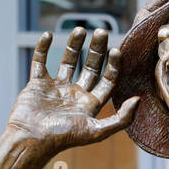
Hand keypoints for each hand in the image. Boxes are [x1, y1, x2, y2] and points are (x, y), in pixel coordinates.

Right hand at [6, 27, 138, 153]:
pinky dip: (42, 48)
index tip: (115, 50)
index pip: (107, 80)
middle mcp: (74, 94)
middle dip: (96, 50)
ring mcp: (55, 88)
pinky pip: (40, 62)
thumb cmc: (62, 138)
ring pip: (67, 61)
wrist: (30, 139)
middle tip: (101, 32)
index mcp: (90, 104)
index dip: (113, 65)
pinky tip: (48, 35)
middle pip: (90, 67)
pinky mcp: (37, 84)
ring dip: (74, 45)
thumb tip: (138, 100)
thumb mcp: (96, 132)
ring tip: (80, 29)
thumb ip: (121, 119)